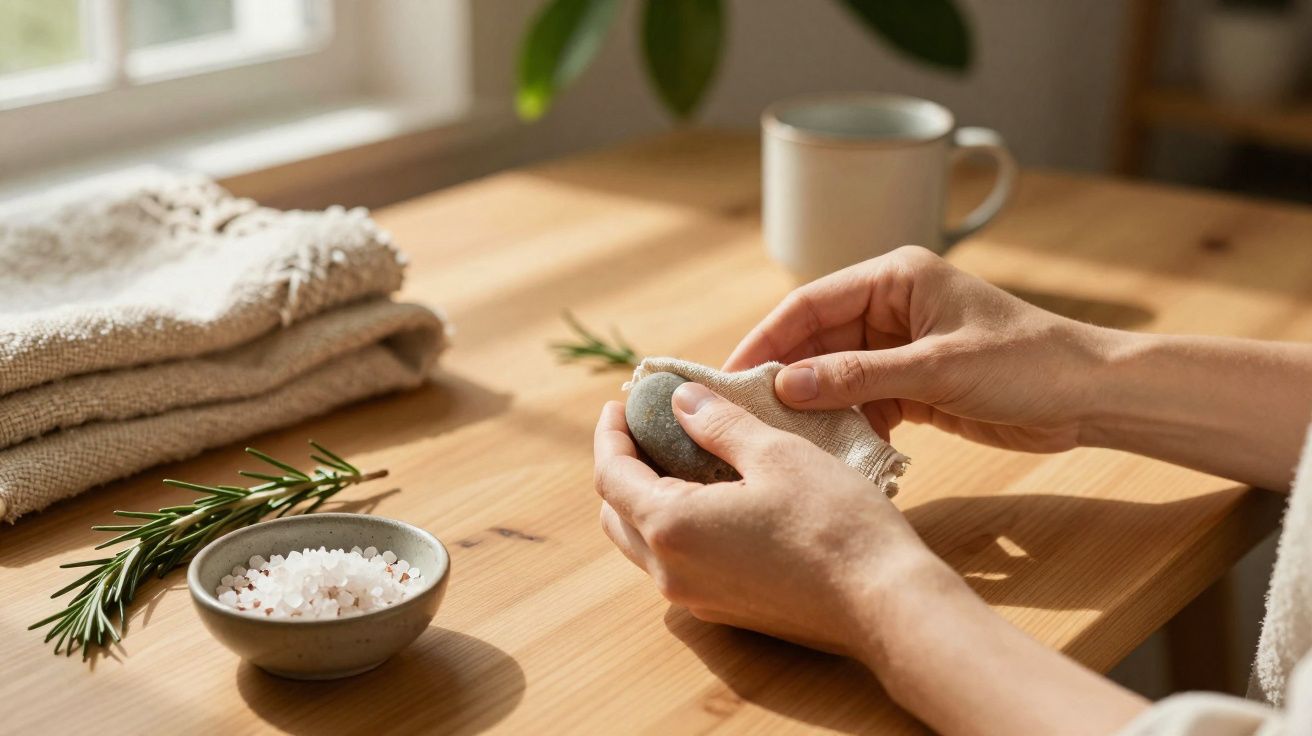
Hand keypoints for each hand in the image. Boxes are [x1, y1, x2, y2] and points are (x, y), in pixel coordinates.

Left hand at [593, 382, 953, 657]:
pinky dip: (677, 524)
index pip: (611, 475)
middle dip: (624, 465)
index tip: (622, 404)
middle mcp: (671, 573)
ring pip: (645, 543)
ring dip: (649, 497)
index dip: (611, 434)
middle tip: (650, 426)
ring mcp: (698, 598)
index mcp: (672, 528)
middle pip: (617, 513)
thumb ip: (718, 424)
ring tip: (682, 455)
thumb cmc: (835, 523)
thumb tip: (681, 401)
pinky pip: (679, 563)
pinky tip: (715, 495)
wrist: (886, 605)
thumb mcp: (776, 454)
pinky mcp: (726, 611)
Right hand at [724, 245, 1111, 452]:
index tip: (730, 376)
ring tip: (783, 439)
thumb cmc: (1025, 363)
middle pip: (816, 340)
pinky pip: (863, 402)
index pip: (809, 303)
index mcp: (894, 278)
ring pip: (836, 376)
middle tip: (745, 416)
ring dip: (815, 407)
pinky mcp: (914, 384)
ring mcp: (901, 347)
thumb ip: (858, 378)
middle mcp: (891, 306)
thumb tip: (786, 386)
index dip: (766, 339)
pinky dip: (849, 424)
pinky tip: (835, 450)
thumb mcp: (937, 368)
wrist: (1091, 398)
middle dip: (785, 377)